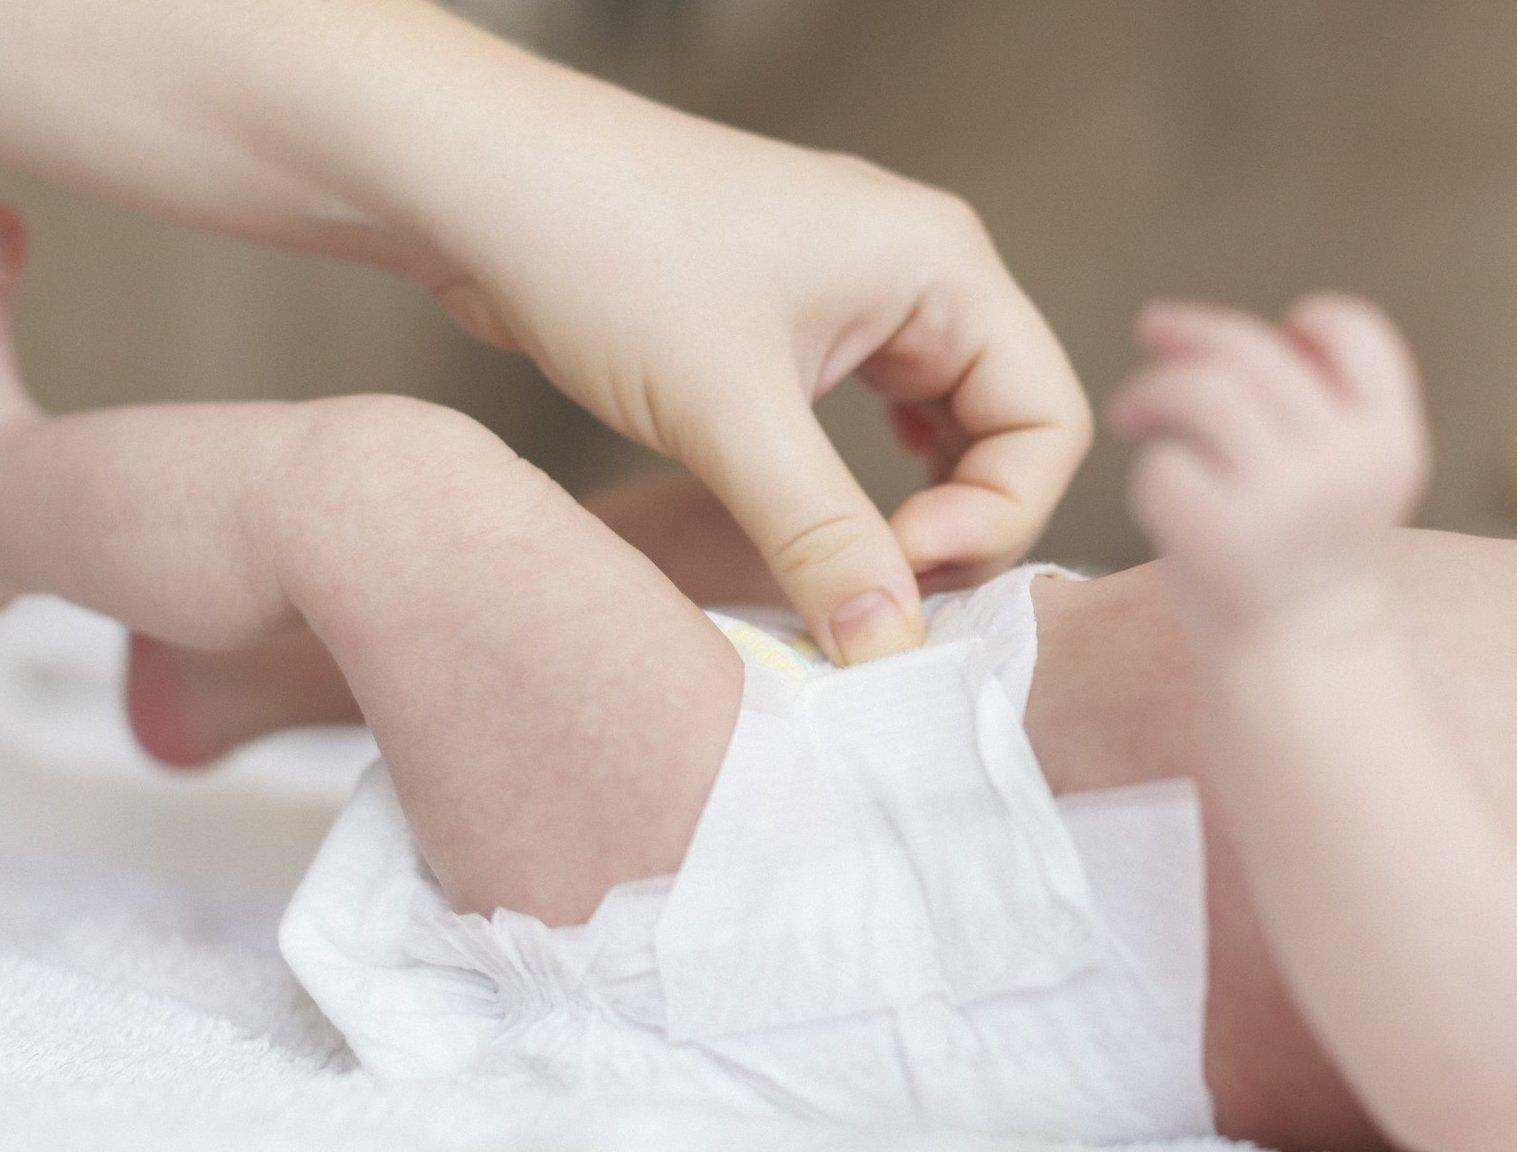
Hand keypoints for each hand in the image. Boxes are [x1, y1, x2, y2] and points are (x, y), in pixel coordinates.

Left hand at [417, 84, 1090, 664]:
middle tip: (879, 598)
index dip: (996, 515)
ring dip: (912, 509)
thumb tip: (889, 651)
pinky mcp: (789, 324)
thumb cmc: (604, 247)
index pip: (1045, 419)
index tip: (898, 571)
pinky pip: (869, 417)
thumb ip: (821, 537)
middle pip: (1004, 428)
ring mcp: (852, 295)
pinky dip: (863, 481)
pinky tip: (831, 521)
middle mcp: (916, 271)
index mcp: (940, 264)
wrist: (471, 177)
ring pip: (937, 427)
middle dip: (960, 523)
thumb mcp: (728, 411)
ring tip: (854, 575)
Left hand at [1112, 296, 1429, 634]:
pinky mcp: (1219, 536)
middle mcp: (1345, 462)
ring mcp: (1283, 499)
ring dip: (1152, 389)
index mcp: (1388, 440)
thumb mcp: (1344, 473)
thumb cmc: (1304, 553)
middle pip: (1252, 352)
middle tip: (1150, 329)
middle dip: (1189, 331)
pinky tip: (1161, 498)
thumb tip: (1209, 335)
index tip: (1269, 336)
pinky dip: (1150, 473)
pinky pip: (1162, 465)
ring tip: (1132, 412)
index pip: (1355, 332)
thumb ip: (1313, 406)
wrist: (1300, 661)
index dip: (1308, 322)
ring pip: (1200, 393)